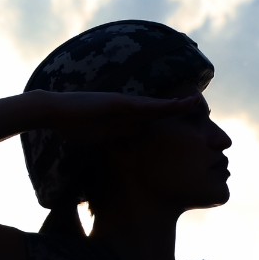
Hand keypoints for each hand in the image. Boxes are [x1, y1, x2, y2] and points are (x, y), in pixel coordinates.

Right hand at [33, 90, 205, 144]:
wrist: (55, 111)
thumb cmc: (72, 125)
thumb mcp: (99, 138)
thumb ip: (111, 142)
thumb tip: (120, 157)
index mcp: (124, 119)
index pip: (153, 120)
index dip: (171, 121)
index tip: (189, 126)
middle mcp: (128, 109)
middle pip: (160, 110)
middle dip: (181, 110)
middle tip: (203, 109)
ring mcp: (124, 104)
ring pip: (158, 105)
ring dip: (179, 104)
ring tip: (198, 103)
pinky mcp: (119, 102)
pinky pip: (146, 105)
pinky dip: (164, 105)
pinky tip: (180, 103)